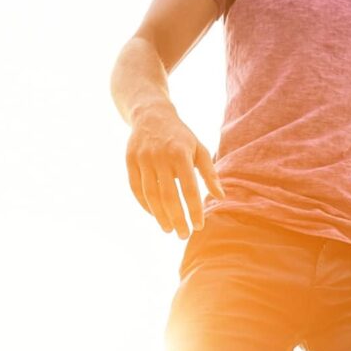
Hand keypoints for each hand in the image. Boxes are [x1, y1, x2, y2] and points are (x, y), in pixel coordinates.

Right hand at [125, 106, 220, 239]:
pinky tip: (155, 215)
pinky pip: (136, 189)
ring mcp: (142, 159)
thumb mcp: (199, 149)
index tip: (199, 226)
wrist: (151, 115)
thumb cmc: (180, 137)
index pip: (189, 189)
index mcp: (180, 154)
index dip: (194, 210)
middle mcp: (160, 157)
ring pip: (150, 195)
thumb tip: (220, 197)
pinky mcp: (130, 161)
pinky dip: (145, 205)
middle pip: (168, 196)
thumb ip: (209, 173)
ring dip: (160, 216)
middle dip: (177, 219)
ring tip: (169, 229)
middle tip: (183, 235)